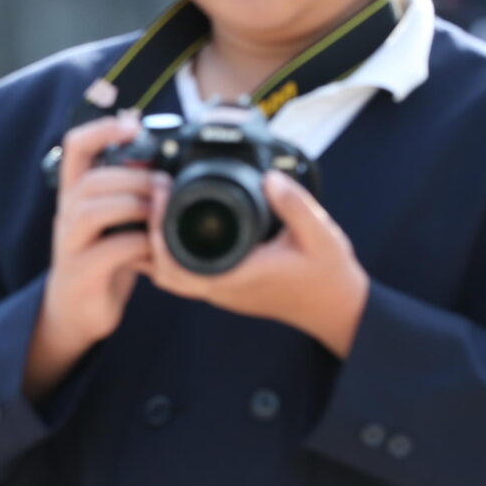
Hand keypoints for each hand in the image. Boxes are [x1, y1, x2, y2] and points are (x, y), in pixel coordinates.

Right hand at [25, 114, 155, 399]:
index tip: (132, 124)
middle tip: (167, 187)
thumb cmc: (102, 262)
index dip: (101, 130)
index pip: (75, 148)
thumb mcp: (113, 222)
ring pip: (95, 209)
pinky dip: (140, 245)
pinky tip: (155, 250)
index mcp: (75, 195)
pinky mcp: (81, 272)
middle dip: (136, 177)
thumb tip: (166, 166)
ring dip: (136, 206)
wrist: (75, 313)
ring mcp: (69, 244)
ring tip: (161, 215)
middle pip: (92, 179)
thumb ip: (130, 194)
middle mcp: (66, 215)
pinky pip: (111, 249)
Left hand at [143, 170, 368, 356]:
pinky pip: (182, 275)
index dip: (158, 224)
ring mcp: (218, 292)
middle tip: (155, 194)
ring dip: (156, 245)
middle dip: (148, 232)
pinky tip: (174, 226)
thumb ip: (295, 205)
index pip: (173, 258)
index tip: (161, 188)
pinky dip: (169, 254)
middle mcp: (219, 288)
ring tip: (160, 206)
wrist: (337, 307)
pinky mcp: (223, 289)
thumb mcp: (320, 233)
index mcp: (235, 275)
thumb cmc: (328, 274)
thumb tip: (269, 177)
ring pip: (167, 275)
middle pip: (159, 269)